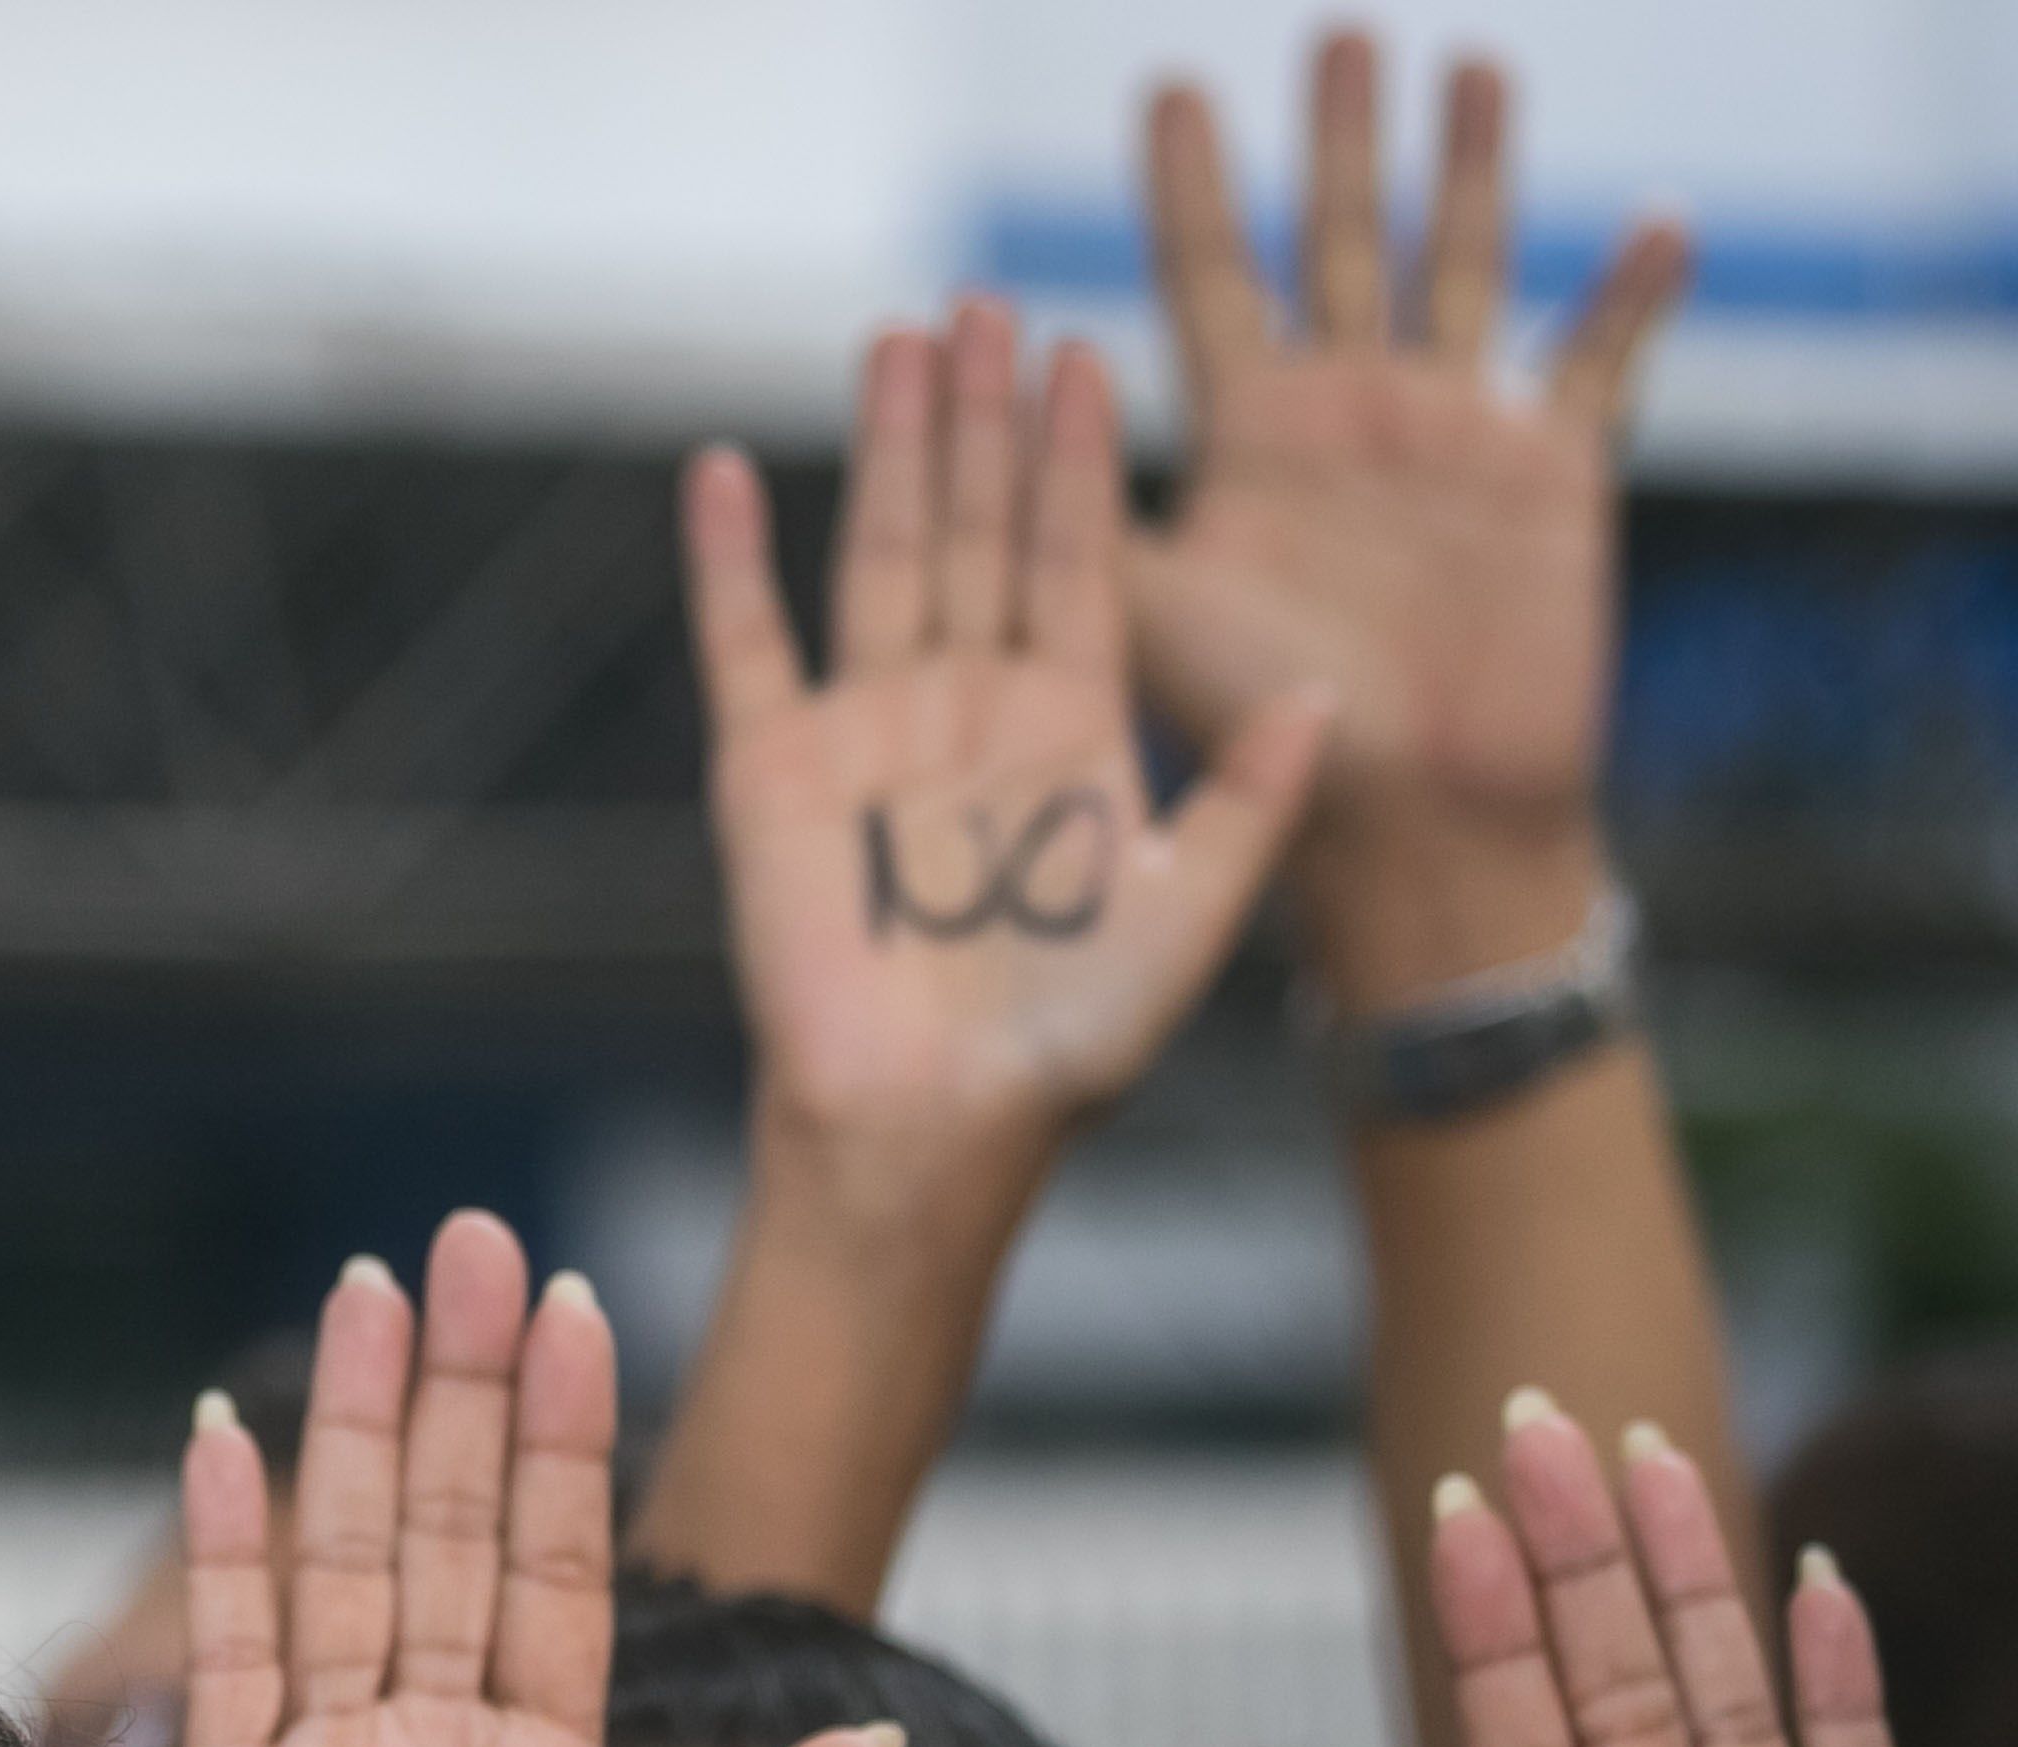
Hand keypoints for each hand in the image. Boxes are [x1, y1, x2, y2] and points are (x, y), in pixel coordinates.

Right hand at [159, 1215, 894, 1746]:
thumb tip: (878, 1734)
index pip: (564, 1576)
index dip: (571, 1446)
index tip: (579, 1307)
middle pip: (455, 1532)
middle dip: (467, 1385)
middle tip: (473, 1234)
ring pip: (349, 1561)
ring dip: (363, 1424)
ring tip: (379, 1285)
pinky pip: (230, 1661)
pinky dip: (230, 1546)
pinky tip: (232, 1432)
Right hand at [692, 308, 1327, 1227]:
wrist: (930, 1131)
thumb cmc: (1063, 1050)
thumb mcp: (1192, 912)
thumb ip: (1251, 800)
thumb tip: (1329, 691)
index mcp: (1070, 729)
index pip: (1078, 560)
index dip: (1080, 461)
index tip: (1088, 356)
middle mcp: (967, 710)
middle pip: (979, 531)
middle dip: (985, 420)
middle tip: (987, 304)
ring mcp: (866, 734)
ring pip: (880, 556)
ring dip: (888, 451)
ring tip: (897, 342)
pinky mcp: (773, 777)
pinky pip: (747, 645)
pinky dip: (729, 560)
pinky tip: (727, 474)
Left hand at [1132, 36, 1688, 999]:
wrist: (1403, 834)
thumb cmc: (1256, 745)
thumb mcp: (1149, 630)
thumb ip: (1083, 531)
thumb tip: (1002, 428)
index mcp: (1241, 444)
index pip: (1204, 282)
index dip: (1189, 189)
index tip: (1169, 88)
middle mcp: (1343, 421)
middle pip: (1337, 243)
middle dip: (1335, 142)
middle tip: (1336, 29)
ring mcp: (1451, 440)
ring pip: (1462, 267)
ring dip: (1471, 170)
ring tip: (1467, 65)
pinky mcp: (1552, 477)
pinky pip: (1601, 367)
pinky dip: (1635, 300)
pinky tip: (1661, 223)